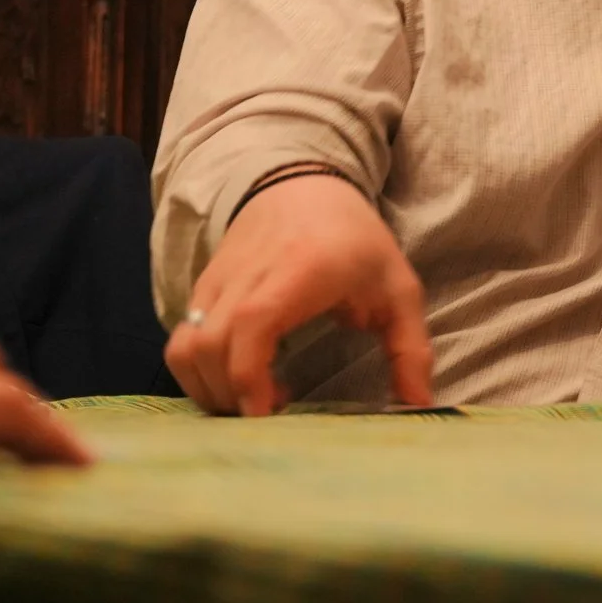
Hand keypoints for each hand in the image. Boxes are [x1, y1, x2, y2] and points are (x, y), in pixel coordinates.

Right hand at [166, 173, 433, 416]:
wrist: (303, 183)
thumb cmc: (354, 240)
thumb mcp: (397, 289)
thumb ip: (410, 348)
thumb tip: (419, 406)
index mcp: (300, 271)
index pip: (253, 324)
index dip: (249, 376)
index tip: (267, 415)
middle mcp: (248, 275)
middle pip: (210, 344)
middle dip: (231, 396)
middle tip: (271, 419)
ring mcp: (217, 280)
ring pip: (186, 345)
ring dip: (209, 388)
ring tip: (253, 402)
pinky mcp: (201, 288)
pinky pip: (182, 339)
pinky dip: (200, 371)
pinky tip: (241, 378)